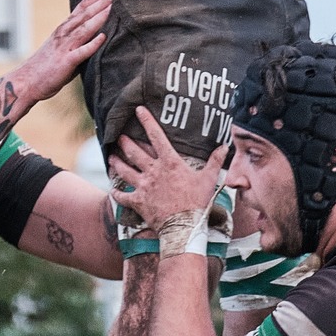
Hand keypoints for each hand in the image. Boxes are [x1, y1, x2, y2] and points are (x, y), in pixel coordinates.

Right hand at [11, 0, 110, 99]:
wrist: (25, 82)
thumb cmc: (43, 68)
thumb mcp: (59, 48)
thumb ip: (74, 41)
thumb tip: (94, 38)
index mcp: (62, 30)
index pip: (81, 8)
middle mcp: (63, 34)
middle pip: (85, 14)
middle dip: (102, 2)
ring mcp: (64, 47)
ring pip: (85, 28)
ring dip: (100, 16)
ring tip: (113, 7)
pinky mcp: (66, 62)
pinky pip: (82, 51)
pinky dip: (93, 43)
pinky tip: (103, 36)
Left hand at [108, 106, 227, 223]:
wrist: (185, 226)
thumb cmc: (197, 202)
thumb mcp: (208, 180)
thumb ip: (215, 161)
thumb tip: (224, 147)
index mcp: (169, 163)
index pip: (156, 136)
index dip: (147, 121)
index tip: (138, 110)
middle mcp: (153, 171)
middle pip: (134, 152)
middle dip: (125, 142)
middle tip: (119, 136)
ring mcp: (143, 186)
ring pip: (124, 170)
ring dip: (116, 162)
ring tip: (111, 157)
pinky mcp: (137, 201)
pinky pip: (122, 196)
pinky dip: (117, 193)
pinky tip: (113, 190)